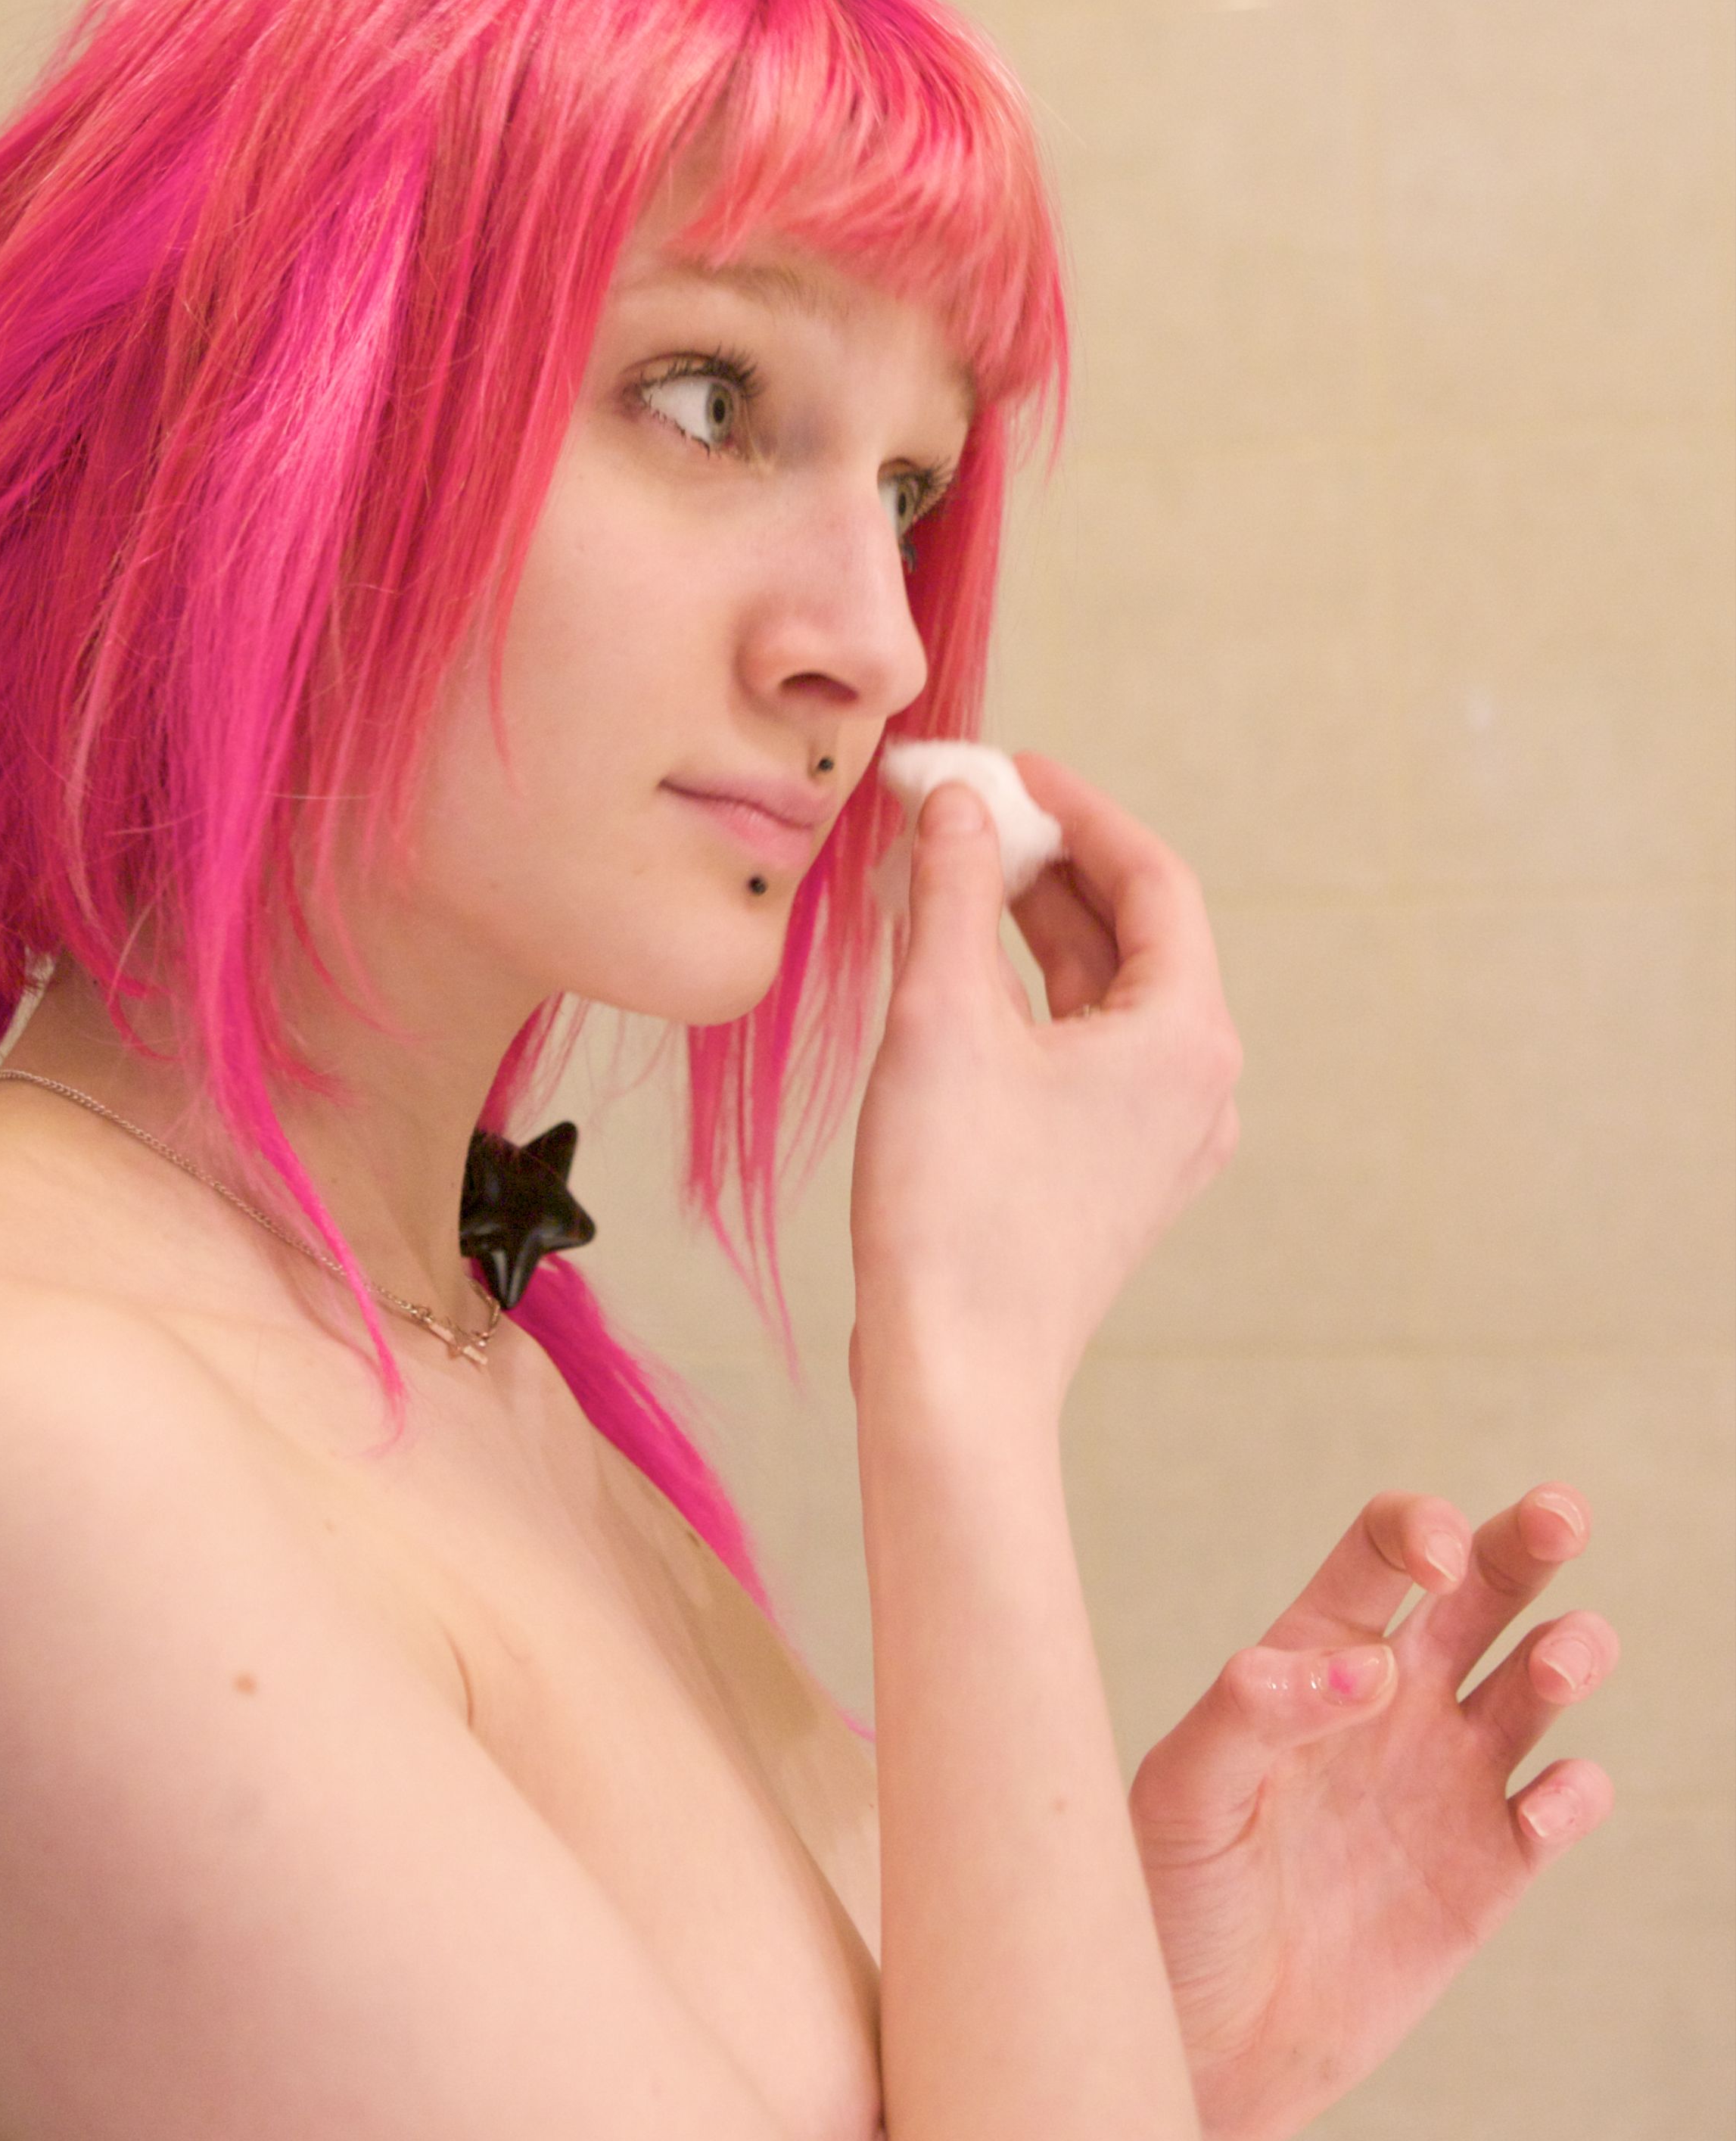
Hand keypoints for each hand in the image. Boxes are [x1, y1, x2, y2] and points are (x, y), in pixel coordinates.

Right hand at [850, 756, 1240, 1414]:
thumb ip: (956, 891)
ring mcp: (1164, 1139)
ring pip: (1103, 996)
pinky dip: (1028, 1001)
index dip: (1073, 807)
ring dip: (1029, 930)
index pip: (1149, 876)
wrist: (956, 1374)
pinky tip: (953, 977)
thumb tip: (961, 802)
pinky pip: (1085, 1055)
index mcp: (1187, 1034)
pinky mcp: (1115, 1178)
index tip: (1003, 766)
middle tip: (958, 812)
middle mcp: (1199, 1084)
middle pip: (1132, 931)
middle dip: (1044, 863)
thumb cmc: (954, 1208)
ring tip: (943, 878)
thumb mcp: (942, 1018)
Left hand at [1128, 1487, 1617, 2140]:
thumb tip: (1366, 1666)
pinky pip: (1555, 1809)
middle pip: (1480, 1593)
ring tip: (1560, 1661)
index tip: (1431, 1561)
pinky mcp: (1482, 1875)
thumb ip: (1253, 1716)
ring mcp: (1440, 1787)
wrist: (1193, 2051)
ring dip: (1566, 1653)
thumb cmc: (1164, 1909)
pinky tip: (1544, 1804)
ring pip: (1534, 1685)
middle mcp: (1386, 1710)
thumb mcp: (1181, 1799)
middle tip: (1558, 1514)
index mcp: (1308, 1664)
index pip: (1379, 1557)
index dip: (1418, 1529)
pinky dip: (1574, 1793)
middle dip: (1524, 1543)